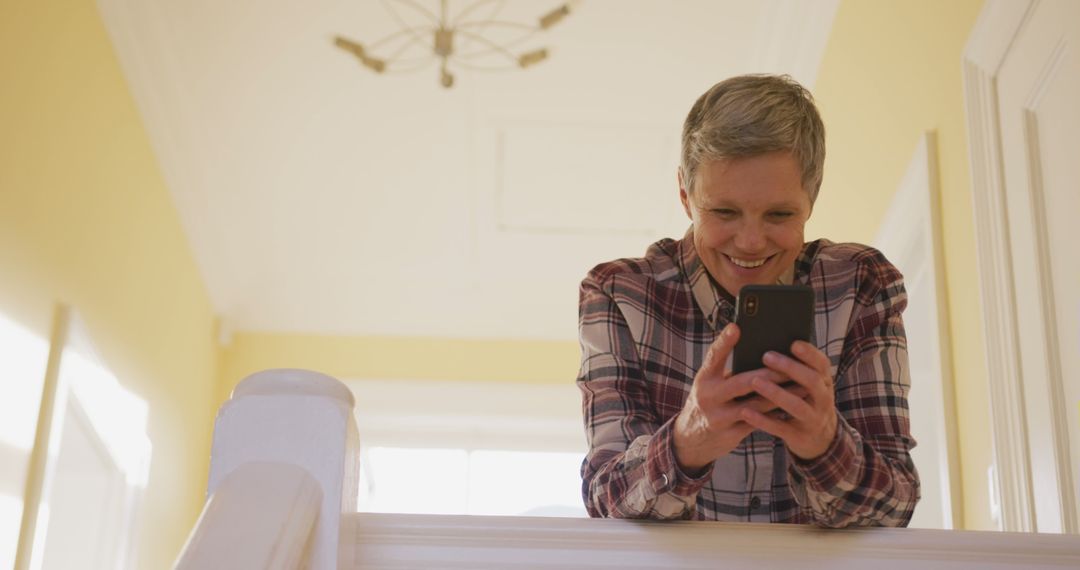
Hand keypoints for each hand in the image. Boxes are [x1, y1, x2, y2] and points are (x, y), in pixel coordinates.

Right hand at [673, 324, 804, 472]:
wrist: (692, 440)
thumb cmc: (709, 401)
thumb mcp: (710, 384)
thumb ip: (728, 372)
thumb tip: (762, 355)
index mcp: (704, 378)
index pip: (713, 356)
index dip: (724, 342)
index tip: (736, 327)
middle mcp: (708, 396)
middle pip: (742, 382)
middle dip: (770, 374)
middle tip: (791, 364)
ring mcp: (719, 417)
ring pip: (755, 405)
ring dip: (780, 395)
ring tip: (801, 386)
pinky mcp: (730, 434)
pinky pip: (758, 423)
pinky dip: (775, 414)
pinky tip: (791, 406)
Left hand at [738, 341, 837, 459]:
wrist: (820, 440)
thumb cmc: (806, 401)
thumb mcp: (809, 386)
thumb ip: (796, 369)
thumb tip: (768, 345)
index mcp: (824, 383)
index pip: (822, 365)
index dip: (809, 354)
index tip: (793, 343)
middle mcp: (823, 400)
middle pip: (812, 382)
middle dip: (790, 368)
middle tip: (766, 356)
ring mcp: (813, 420)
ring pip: (797, 406)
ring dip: (776, 393)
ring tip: (755, 381)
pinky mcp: (799, 437)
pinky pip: (781, 428)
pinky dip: (763, 421)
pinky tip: (746, 411)